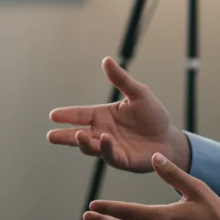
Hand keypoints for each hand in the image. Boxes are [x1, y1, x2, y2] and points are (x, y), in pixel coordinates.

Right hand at [47, 57, 188, 172]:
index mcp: (103, 116)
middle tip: (51, 136)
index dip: (67, 115)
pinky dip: (105, 148)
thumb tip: (106, 60)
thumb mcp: (138, 93)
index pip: (81, 115)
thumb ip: (121, 79)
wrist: (169, 138)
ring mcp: (111, 148)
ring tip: (79, 134)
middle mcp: (103, 132)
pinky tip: (103, 139)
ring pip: (90, 147)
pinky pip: (110, 155)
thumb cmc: (153, 115)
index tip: (53, 115)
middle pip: (78, 135)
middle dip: (64, 136)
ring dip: (83, 142)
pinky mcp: (122, 160)